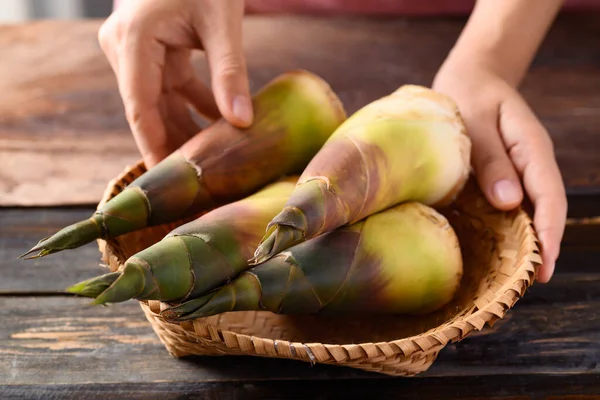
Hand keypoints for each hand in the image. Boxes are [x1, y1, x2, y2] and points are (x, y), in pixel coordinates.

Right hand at [99, 0, 252, 166]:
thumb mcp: (222, 23)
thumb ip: (230, 73)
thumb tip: (242, 123)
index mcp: (134, 40)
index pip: (141, 107)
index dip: (153, 146)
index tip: (166, 182)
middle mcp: (126, 48)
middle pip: (150, 109)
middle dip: (175, 142)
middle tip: (199, 181)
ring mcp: (137, 49)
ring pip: (162, 101)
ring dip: (189, 126)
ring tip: (214, 159)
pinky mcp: (153, 49)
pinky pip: (172, 87)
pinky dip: (196, 105)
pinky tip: (222, 125)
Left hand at [433, 62, 566, 282]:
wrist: (470, 76)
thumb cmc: (468, 94)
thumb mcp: (474, 121)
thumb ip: (490, 159)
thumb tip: (510, 203)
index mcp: (531, 148)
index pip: (549, 197)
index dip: (548, 233)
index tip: (543, 267)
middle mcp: (531, 162)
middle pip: (545, 210)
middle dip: (541, 247)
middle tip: (527, 285)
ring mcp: (519, 169)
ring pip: (530, 210)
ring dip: (526, 241)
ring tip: (512, 277)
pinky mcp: (503, 173)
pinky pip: (511, 204)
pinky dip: (508, 227)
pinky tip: (496, 247)